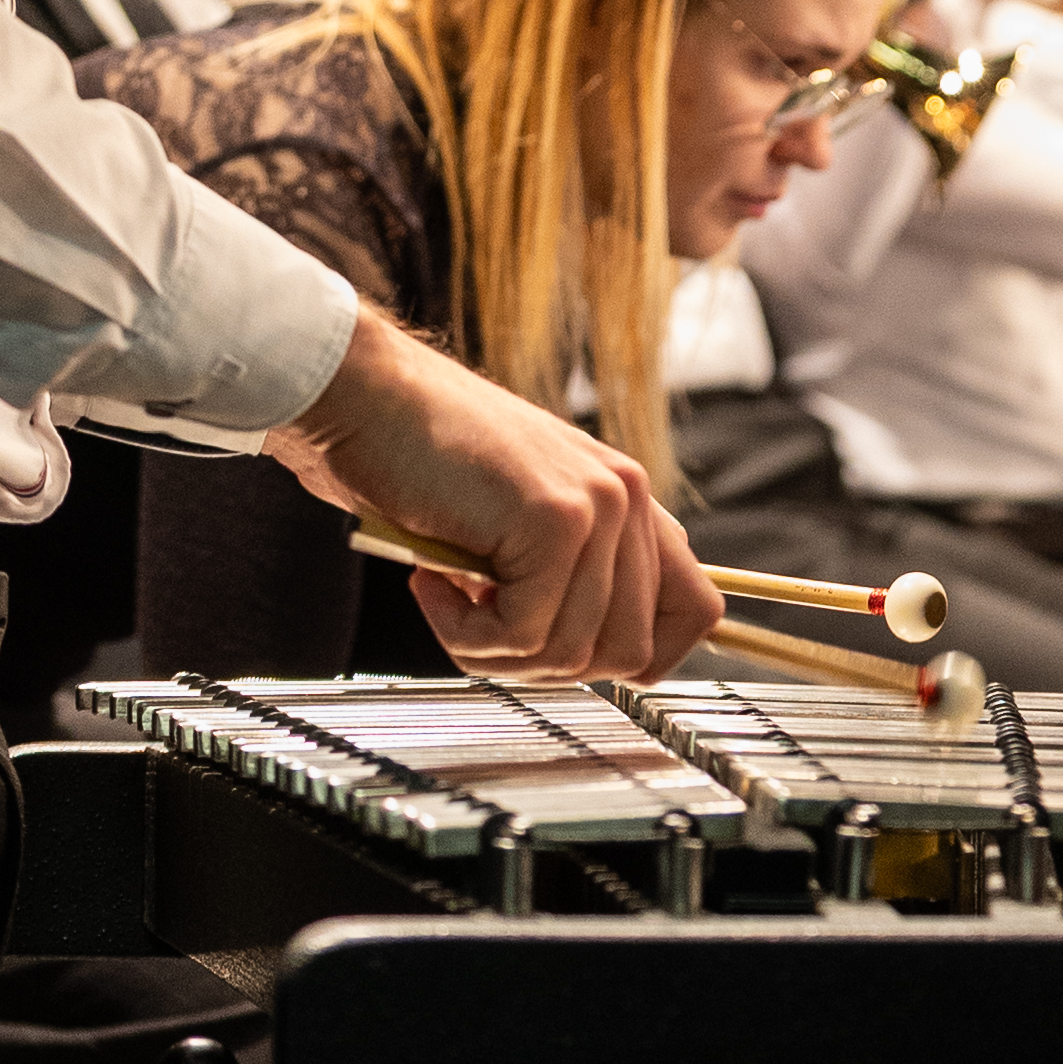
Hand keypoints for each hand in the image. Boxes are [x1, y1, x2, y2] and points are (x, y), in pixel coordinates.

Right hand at [267, 305, 715, 678]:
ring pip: (571, 653)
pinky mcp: (553, 518)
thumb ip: (576, 574)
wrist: (367, 398)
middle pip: (627, 652)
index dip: (641, 660)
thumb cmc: (424, 464)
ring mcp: (597, 504)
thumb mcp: (520, 523)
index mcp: (628, 501)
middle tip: (478, 626)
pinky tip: (430, 583)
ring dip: (493, 652)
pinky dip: (464, 634)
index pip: (695, 610)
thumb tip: (611, 658)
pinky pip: (522, 635)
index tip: (563, 654)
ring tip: (447, 598)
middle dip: (544, 665)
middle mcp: (627, 497)